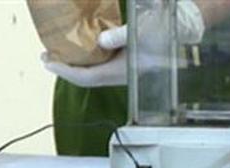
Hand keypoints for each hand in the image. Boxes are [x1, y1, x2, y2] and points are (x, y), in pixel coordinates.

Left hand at [42, 0, 204, 88]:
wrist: (183, 29)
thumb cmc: (165, 30)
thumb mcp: (143, 31)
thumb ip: (121, 36)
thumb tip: (101, 41)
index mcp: (125, 71)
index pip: (88, 77)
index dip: (65, 72)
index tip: (48, 61)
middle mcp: (122, 74)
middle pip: (87, 77)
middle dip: (65, 69)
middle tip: (46, 56)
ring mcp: (124, 68)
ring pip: (93, 71)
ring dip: (74, 63)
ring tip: (58, 51)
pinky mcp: (125, 61)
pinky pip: (100, 64)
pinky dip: (86, 57)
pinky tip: (80, 46)